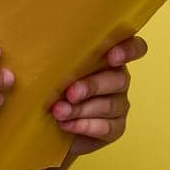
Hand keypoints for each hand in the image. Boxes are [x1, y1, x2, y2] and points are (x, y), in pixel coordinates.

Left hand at [49, 34, 147, 159]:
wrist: (45, 125)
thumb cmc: (48, 87)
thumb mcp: (50, 68)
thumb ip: (54, 55)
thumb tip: (35, 41)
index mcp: (108, 57)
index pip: (134, 47)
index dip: (128, 50)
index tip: (111, 56)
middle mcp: (118, 79)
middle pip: (119, 78)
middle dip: (92, 86)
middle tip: (69, 93)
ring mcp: (119, 104)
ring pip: (110, 104)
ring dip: (83, 108)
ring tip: (58, 112)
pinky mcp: (115, 127)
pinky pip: (106, 127)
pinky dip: (85, 125)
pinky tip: (67, 125)